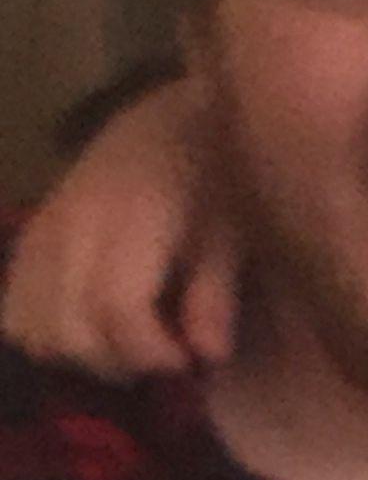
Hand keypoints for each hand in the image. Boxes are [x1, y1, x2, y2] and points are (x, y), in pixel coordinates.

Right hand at [2, 79, 239, 378]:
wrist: (171, 117)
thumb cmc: (217, 174)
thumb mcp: (234, 229)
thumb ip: (216, 292)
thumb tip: (207, 356)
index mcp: (132, 219)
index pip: (116, 307)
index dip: (150, 351)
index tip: (186, 362)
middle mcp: (74, 227)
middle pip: (67, 327)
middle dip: (118, 361)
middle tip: (161, 358)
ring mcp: (43, 231)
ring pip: (28, 324)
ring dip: (77, 353)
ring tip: (126, 347)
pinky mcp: (30, 234)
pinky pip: (11, 304)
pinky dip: (43, 332)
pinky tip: (88, 331)